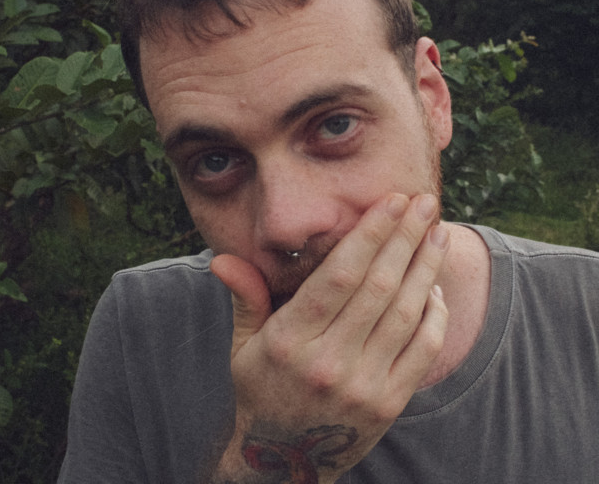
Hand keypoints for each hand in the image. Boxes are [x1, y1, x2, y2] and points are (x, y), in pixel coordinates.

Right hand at [210, 193, 448, 482]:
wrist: (283, 460)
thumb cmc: (262, 388)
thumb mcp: (243, 345)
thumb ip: (244, 297)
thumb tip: (221, 259)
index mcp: (289, 341)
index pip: (338, 276)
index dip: (369, 234)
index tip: (391, 201)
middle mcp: (328, 362)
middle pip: (378, 287)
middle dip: (405, 237)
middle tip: (424, 203)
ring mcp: (362, 387)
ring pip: (406, 313)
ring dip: (426, 267)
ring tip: (438, 233)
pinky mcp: (388, 405)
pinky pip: (423, 350)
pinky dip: (434, 313)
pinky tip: (434, 285)